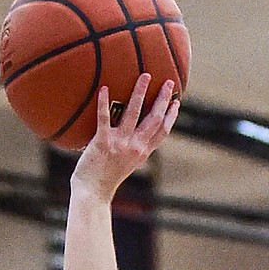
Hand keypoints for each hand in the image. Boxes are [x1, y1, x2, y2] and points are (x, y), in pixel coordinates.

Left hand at [71, 75, 179, 202]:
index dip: (171, 116)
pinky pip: (104, 118)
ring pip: (134, 112)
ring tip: (145, 75)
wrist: (92, 194)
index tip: (177, 102)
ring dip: (141, 92)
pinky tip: (105, 88)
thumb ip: (130, 150)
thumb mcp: (124, 165)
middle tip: (169, 82)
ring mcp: (119, 144)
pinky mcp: (102, 142)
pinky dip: (104, 103)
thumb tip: (130, 136)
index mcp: (142, 153)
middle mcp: (134, 147)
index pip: (162, 132)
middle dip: (163, 99)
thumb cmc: (104, 180)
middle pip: (154, 119)